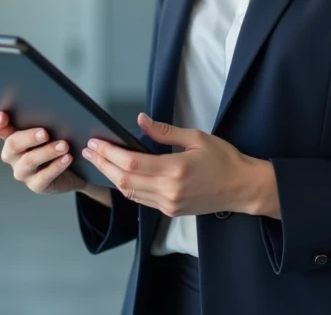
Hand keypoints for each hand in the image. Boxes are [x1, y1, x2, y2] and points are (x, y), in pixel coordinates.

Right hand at [0, 111, 87, 195]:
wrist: (76, 170)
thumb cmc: (61, 142)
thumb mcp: (53, 129)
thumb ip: (47, 119)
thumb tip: (55, 107)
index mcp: (13, 136)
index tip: (2, 116)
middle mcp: (13, 154)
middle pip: (12, 143)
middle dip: (28, 137)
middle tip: (45, 133)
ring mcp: (23, 171)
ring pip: (29, 161)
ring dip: (47, 151)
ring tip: (64, 145)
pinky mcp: (36, 185)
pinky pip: (43, 177)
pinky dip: (56, 166)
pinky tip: (67, 158)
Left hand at [82, 112, 277, 217]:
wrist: (242, 187)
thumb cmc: (223, 159)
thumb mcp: (196, 138)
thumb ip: (164, 132)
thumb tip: (140, 120)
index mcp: (175, 170)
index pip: (132, 162)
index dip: (109, 153)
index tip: (96, 142)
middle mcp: (169, 191)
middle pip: (124, 180)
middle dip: (103, 164)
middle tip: (89, 150)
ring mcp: (169, 204)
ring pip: (129, 193)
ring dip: (111, 177)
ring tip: (98, 160)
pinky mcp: (170, 211)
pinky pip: (141, 199)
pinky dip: (126, 186)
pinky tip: (119, 174)